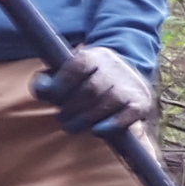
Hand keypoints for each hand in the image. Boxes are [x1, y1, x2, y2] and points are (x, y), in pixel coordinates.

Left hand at [32, 46, 154, 135]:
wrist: (125, 78)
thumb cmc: (86, 80)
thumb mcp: (67, 73)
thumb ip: (48, 81)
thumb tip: (43, 90)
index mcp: (95, 55)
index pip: (78, 66)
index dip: (62, 84)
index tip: (53, 97)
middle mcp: (115, 66)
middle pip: (91, 89)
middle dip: (72, 108)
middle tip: (63, 117)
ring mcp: (130, 84)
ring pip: (107, 103)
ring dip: (86, 119)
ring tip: (74, 126)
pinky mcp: (141, 102)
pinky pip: (128, 114)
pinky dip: (111, 124)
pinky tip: (98, 130)